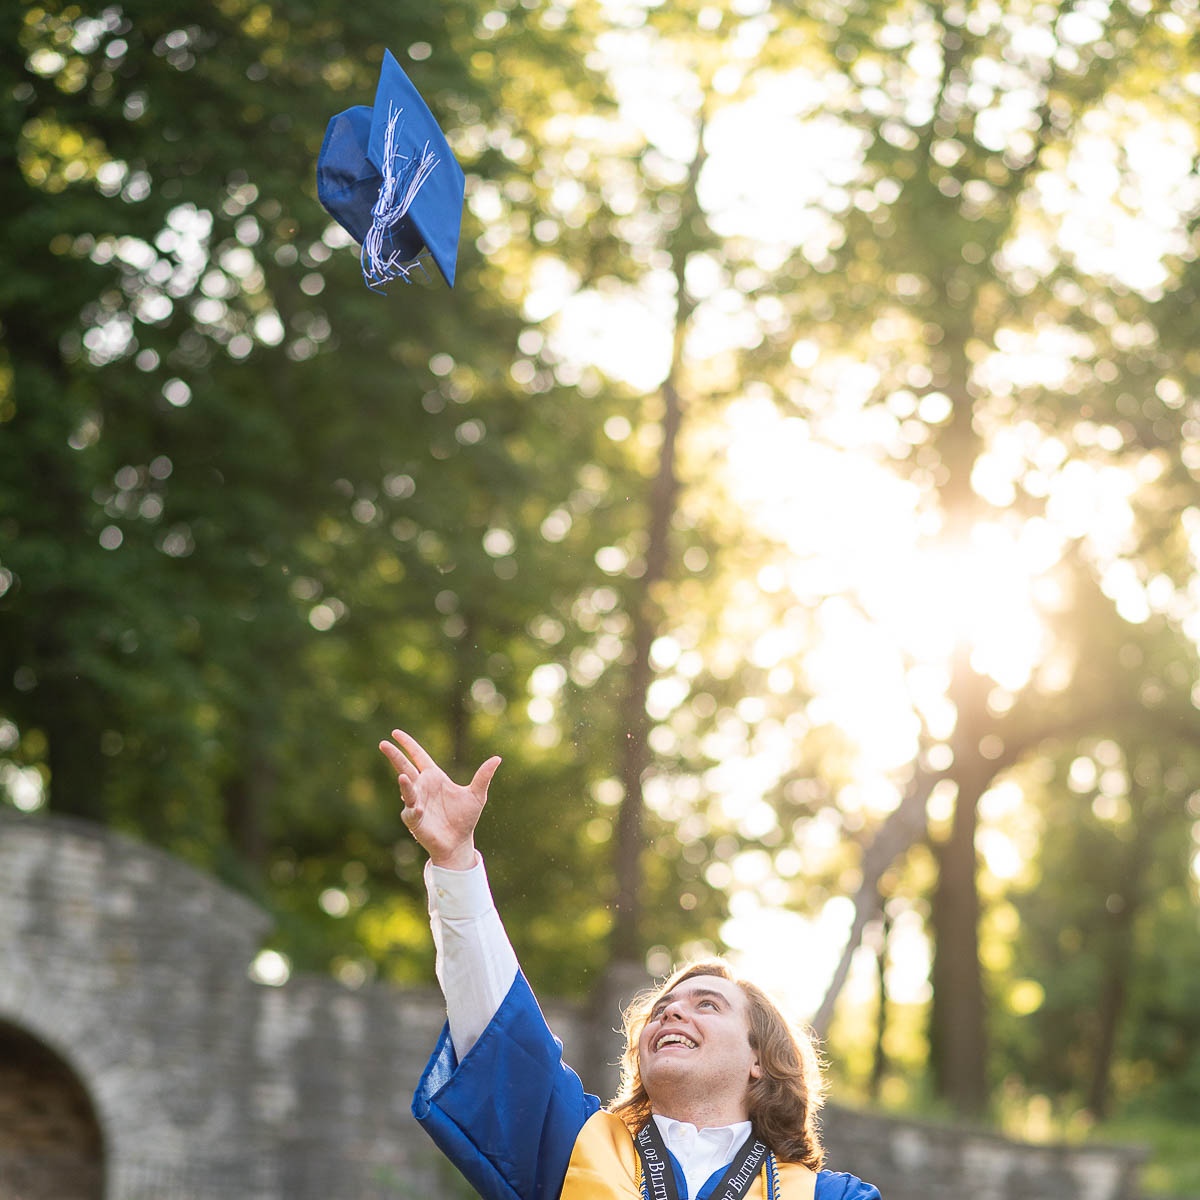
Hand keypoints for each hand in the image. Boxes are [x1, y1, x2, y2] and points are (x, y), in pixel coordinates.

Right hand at [378, 730, 500, 870]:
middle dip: (394, 756)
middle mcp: (422, 787)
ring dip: (404, 785)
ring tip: (403, 777)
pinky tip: (419, 810)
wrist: (459, 842)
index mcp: (434, 777)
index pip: (418, 757)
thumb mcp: (477, 795)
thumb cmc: (465, 818)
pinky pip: (411, 812)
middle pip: (405, 768)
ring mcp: (416, 802)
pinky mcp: (414, 819)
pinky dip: (414, 810)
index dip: (408, 745)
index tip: (395, 733)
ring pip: (407, 790)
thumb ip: (483, 777)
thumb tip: (497, 758)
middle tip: (383, 744)